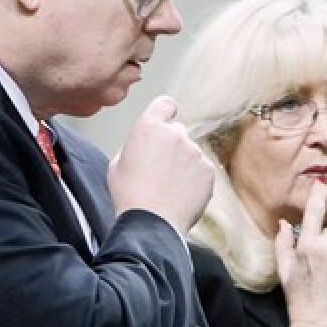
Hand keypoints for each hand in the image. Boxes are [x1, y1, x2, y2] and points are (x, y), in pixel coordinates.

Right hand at [108, 95, 213, 232]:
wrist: (151, 223)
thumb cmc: (129, 195)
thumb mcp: (117, 163)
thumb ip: (135, 145)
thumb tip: (145, 147)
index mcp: (149, 127)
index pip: (165, 104)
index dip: (165, 112)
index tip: (165, 122)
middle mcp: (175, 134)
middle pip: (177, 131)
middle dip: (171, 145)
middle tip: (161, 168)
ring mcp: (195, 152)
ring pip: (191, 152)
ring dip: (184, 164)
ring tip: (169, 187)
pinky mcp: (208, 170)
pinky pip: (202, 169)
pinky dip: (195, 179)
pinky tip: (181, 194)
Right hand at [275, 180, 326, 326]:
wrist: (322, 325)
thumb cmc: (300, 300)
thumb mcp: (285, 273)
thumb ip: (283, 245)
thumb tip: (284, 224)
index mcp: (308, 247)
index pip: (314, 214)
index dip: (318, 195)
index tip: (323, 180)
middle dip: (326, 245)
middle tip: (320, 267)